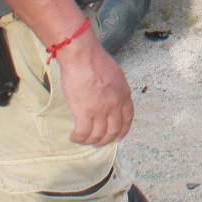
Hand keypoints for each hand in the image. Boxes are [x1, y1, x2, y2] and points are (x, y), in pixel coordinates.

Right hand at [55, 32, 134, 146]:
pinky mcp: (84, 113)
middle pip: (113, 130)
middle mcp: (115, 106)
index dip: (123, 130)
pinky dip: (79, 138)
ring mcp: (100, 111)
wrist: (83, 58)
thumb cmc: (95, 60)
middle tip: (99, 143)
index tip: (118, 136)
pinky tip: (74, 138)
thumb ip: (114, 88)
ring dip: (91, 141)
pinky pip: (83, 133)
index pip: (127, 118)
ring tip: (84, 141)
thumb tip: (108, 94)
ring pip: (98, 135)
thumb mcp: (115, 74)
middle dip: (106, 140)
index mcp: (124, 95)